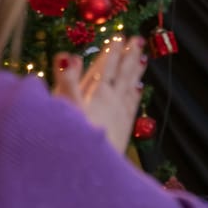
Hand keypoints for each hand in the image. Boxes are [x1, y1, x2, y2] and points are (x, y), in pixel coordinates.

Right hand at [53, 36, 146, 153]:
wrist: (90, 171)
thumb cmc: (70, 138)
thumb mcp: (64, 108)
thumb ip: (66, 80)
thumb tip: (68, 55)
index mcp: (96, 93)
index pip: (105, 66)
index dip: (111, 51)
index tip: (118, 36)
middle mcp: (111, 100)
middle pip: (122, 73)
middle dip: (128, 55)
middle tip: (137, 39)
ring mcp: (120, 114)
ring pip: (129, 85)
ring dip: (135, 70)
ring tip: (143, 57)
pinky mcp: (124, 128)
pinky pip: (133, 105)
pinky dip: (135, 94)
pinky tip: (139, 88)